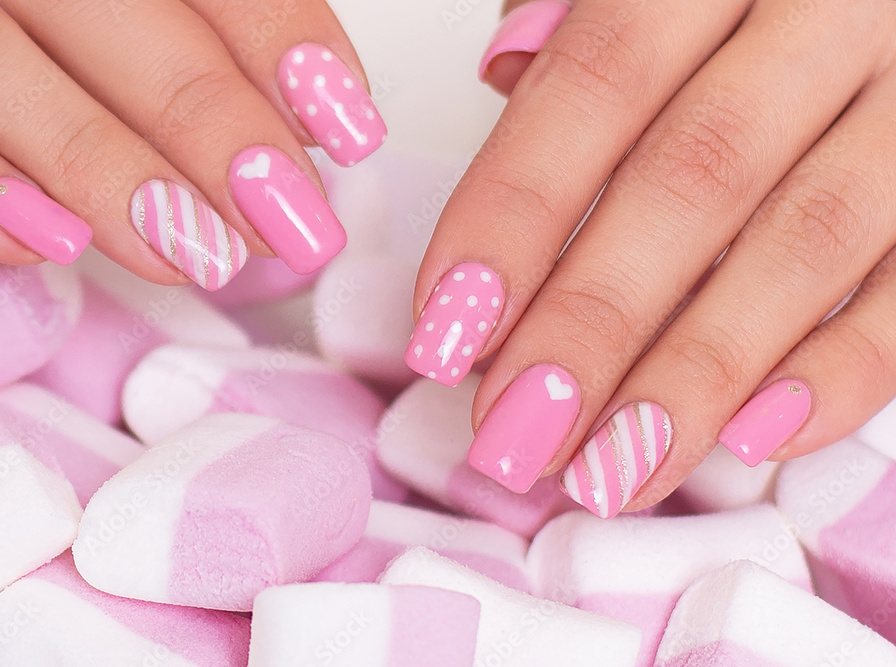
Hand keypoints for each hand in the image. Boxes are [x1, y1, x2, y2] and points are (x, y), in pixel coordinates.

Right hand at [0, 0, 385, 283]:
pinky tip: (49, 245)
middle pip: (107, 10)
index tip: (350, 125)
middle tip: (292, 220)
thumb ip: (190, 30)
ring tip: (199, 255)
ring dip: (106, 170)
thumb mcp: (100, 6)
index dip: (279, 37)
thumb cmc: (24, 18)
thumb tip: (303, 116)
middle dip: (213, 125)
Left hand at [405, 0, 895, 516]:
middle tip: (515, 431)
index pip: (597, 82)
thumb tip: (502, 84)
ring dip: (696, 375)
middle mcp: (829, 11)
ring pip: (807, 240)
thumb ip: (582, 21)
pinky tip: (755, 439)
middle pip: (694, 178)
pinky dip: (845, 371)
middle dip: (593, 322)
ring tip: (610, 471)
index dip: (513, 213)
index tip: (448, 329)